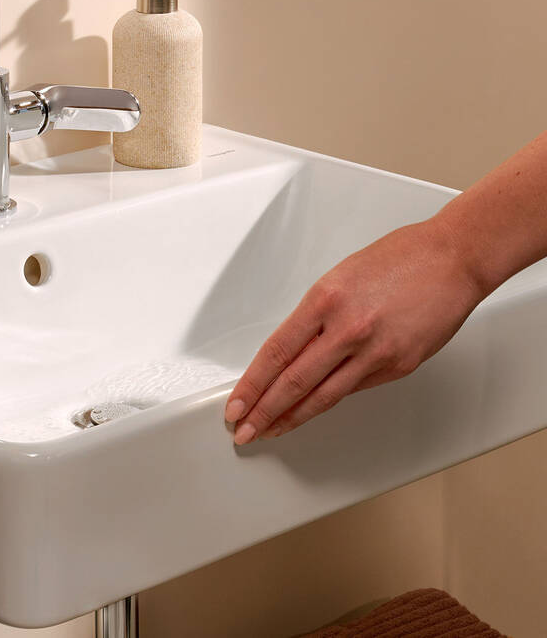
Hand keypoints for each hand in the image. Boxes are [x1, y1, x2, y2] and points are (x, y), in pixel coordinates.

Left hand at [224, 218, 487, 444]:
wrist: (453, 258)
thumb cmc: (399, 259)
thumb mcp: (338, 278)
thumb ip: (315, 318)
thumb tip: (291, 352)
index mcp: (325, 300)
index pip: (276, 352)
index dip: (252, 384)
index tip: (237, 404)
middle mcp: (348, 328)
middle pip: (294, 381)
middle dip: (263, 411)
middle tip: (244, 430)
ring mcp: (376, 351)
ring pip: (323, 395)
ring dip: (292, 418)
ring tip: (269, 431)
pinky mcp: (401, 365)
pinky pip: (355, 388)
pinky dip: (328, 402)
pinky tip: (311, 412)